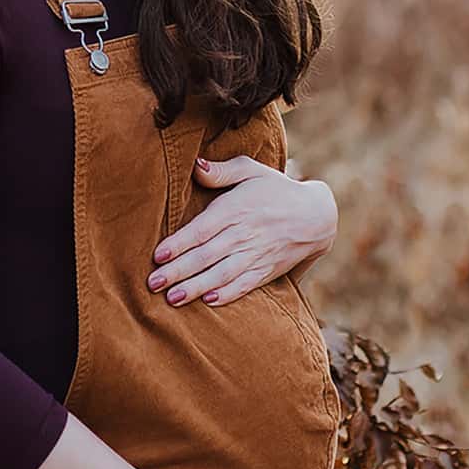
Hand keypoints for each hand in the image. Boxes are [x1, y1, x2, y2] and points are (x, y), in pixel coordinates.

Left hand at [148, 158, 336, 307]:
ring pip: (222, 274)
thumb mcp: (252, 170)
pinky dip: (228, 294)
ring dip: (196, 287)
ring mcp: (256, 254)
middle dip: (178, 271)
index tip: (158, 255)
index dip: (179, 243)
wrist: (315, 216)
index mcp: (236, 209)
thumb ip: (222, 171)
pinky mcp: (266, 271)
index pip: (202, 229)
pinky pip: (245, 285)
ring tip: (173, 298)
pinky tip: (209, 302)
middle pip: (206, 255)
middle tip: (153, 283)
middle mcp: (244, 234)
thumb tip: (196, 166)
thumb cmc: (276, 189)